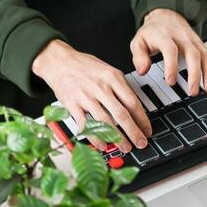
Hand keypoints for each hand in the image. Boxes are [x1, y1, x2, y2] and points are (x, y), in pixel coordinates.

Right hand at [32, 39, 151, 153]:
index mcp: (113, 77)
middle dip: (134, 132)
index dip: (142, 119)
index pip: (133, 102)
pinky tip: (102, 145)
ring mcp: (86, 97)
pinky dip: (95, 137)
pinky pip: (86, 125)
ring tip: (125, 146)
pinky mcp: (73, 105)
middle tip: (140, 143)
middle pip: (122, 114)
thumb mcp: (108, 70)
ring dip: (117, 137)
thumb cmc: (84, 65)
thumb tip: (135, 107)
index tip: (147, 130)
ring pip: (105, 121)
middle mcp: (101, 87)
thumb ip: (120, 87)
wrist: (59, 60)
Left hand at [130, 9, 206, 95]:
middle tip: (193, 91)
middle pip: (193, 53)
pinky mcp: (201, 44)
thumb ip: (139, 57)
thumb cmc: (152, 32)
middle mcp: (182, 37)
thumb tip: (143, 71)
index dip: (171, 66)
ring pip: (205, 54)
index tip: (170, 82)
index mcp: (164, 35)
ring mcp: (193, 40)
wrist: (165, 15)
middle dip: (195, 73)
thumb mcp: (138, 41)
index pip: (170, 49)